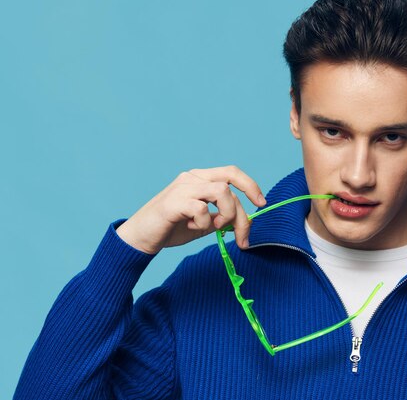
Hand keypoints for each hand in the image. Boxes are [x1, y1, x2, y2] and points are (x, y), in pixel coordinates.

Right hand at [115, 166, 265, 253]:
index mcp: (199, 178)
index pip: (231, 173)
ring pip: (222, 191)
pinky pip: (202, 208)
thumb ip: (221, 217)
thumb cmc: (171, 229)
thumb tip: (243, 221)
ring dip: (225, 214)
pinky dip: (204, 223)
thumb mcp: (203, 223)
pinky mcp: (174, 202)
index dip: (250, 185)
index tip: (262, 203)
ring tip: (212, 228)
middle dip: (243, 213)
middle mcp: (192, 177)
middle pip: (231, 183)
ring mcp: (182, 187)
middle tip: (243, 238)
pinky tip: (193, 227)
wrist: (140, 238)